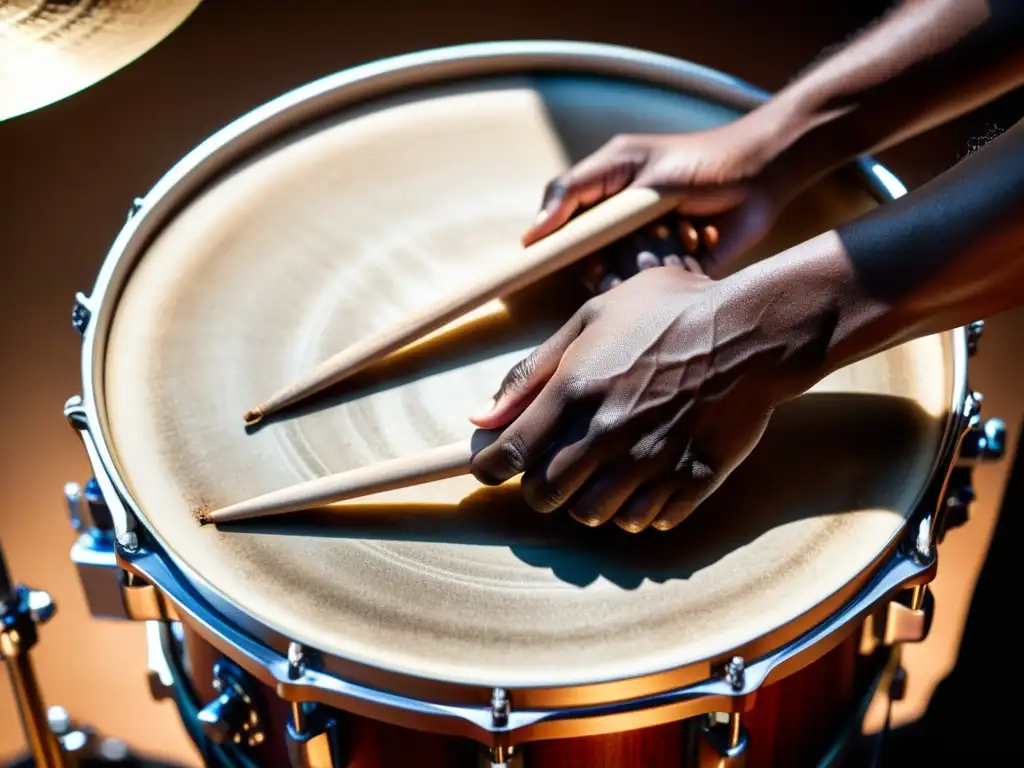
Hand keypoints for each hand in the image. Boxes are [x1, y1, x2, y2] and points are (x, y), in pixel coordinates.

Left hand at [468, 267, 786, 531]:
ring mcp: (650, 462)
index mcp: (575, 390)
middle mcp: (606, 434)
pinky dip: (635, 511)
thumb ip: (532, 370)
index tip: (493, 469)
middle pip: (545, 496)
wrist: (751, 331)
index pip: (510, 457)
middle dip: (541, 488)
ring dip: (587, 501)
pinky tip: (643, 484)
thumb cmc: (669, 312)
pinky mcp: (690, 481)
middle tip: (555, 469)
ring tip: (601, 475)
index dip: (492, 470)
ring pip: (592, 516)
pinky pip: (645, 522)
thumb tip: (482, 417)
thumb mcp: (592, 317)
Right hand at [526, 121, 786, 284]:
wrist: (766, 174)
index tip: (547, 256)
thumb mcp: (638, 171)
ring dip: (642, 260)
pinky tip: (694, 244)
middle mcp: (620, 216)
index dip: (553, 240)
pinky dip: (668, 271)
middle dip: (605, 257)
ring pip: (618, 272)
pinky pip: (650, 285)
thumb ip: (581, 195)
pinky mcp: (670, 263)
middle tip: (624, 253)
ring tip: (675, 235)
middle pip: (587, 253)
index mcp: (606, 185)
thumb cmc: (703, 161)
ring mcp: (644, 241)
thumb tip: (532, 233)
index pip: (560, 216)